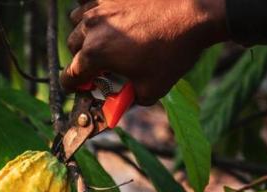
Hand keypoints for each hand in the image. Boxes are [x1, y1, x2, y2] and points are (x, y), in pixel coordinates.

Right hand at [60, 0, 228, 104]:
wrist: (197, 11)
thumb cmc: (174, 51)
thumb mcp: (152, 89)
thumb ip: (127, 101)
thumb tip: (116, 107)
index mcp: (95, 54)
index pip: (69, 76)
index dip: (74, 86)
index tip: (83, 87)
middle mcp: (92, 27)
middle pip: (72, 47)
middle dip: (82, 59)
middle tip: (102, 66)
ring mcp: (101, 5)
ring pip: (78, 21)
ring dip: (85, 33)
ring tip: (105, 38)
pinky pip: (92, 1)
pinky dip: (96, 11)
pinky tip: (113, 18)